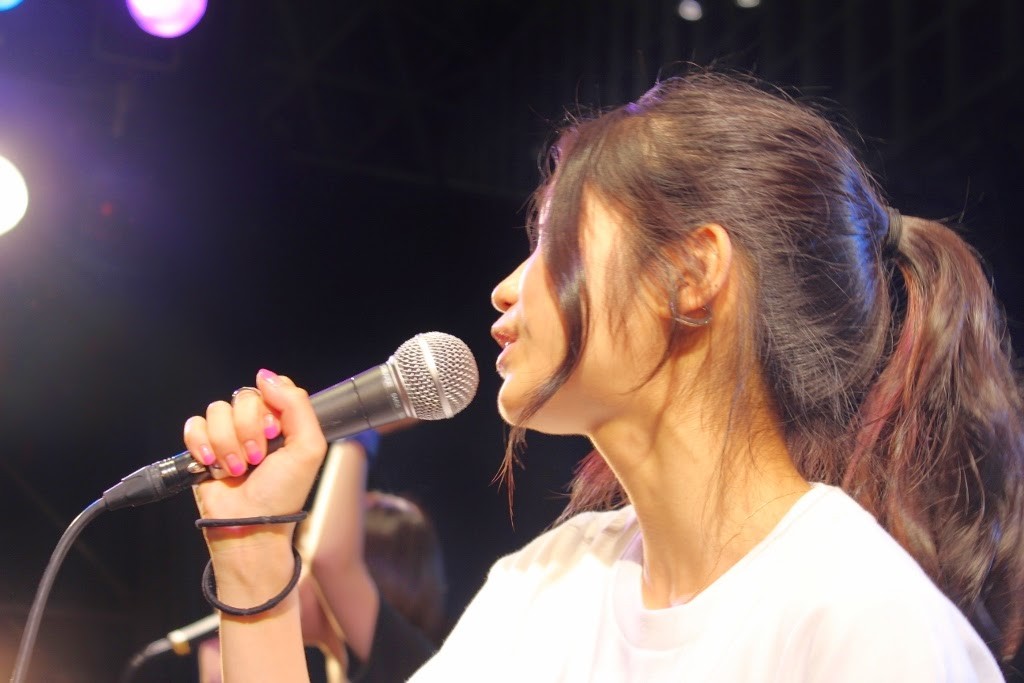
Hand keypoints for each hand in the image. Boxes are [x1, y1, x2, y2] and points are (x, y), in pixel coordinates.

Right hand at [183, 369, 327, 529]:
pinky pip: (195, 425)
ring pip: (217, 411)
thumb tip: (267, 376)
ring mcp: (228, 436)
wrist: (249, 526)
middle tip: (257, 459)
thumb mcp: (308, 448)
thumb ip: (297, 405)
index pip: (273, 388)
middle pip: (244, 397)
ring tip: (237, 469)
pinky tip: (212, 464)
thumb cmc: (282, 494)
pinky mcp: (202, 447)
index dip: (270, 408)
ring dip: (227, 443)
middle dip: (249, 430)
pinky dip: (202, 444)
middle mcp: (255, 425)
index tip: (275, 432)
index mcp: (283, 422)